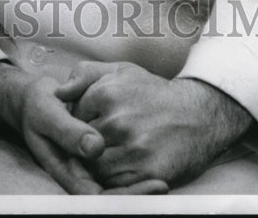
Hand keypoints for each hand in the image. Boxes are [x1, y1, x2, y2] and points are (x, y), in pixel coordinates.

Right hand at [0, 63, 167, 194]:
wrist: (35, 100)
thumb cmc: (39, 106)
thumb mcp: (48, 114)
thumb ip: (68, 131)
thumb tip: (95, 148)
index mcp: (67, 171)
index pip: (98, 197)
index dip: (126, 196)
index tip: (153, 184)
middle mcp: (79, 175)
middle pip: (110, 197)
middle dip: (137, 195)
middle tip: (162, 186)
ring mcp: (88, 168)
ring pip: (115, 187)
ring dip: (137, 187)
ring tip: (163, 182)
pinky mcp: (94, 156)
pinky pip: (115, 171)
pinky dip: (132, 171)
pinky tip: (151, 164)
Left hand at [56, 61, 251, 188]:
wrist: (199, 115)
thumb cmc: (153, 93)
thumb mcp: (121, 72)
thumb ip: (86, 75)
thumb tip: (59, 92)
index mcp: (107, 92)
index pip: (73, 118)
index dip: (80, 124)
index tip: (95, 124)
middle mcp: (118, 120)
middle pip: (82, 144)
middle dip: (86, 147)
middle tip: (101, 144)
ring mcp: (132, 148)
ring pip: (95, 167)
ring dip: (99, 166)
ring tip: (114, 155)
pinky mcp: (147, 172)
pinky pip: (115, 184)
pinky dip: (116, 180)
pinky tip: (126, 166)